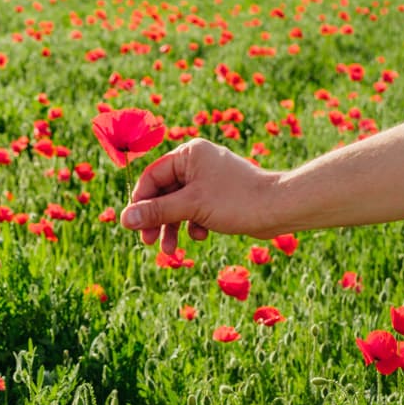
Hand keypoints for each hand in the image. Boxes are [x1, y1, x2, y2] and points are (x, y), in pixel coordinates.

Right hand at [120, 138, 280, 252]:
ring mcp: (207, 179)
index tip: (132, 225)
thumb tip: (124, 220)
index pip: (151, 177)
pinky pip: (194, 209)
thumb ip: (156, 212)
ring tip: (170, 251)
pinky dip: (192, 224)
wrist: (280, 208)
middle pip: (162, 193)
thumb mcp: (190, 206)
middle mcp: (196, 162)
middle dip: (156, 219)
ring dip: (172, 227)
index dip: (140, 202)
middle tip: (148, 242)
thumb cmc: (236, 200)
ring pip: (178, 204)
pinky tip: (200, 236)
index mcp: (188, 153)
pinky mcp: (217, 195)